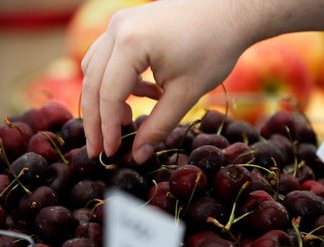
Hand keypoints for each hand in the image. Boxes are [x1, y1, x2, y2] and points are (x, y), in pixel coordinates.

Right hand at [80, 0, 249, 162]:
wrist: (230, 12)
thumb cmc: (214, 48)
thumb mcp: (186, 94)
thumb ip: (158, 126)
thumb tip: (138, 156)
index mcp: (130, 43)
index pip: (108, 95)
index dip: (107, 129)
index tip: (111, 154)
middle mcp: (117, 29)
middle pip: (93, 83)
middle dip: (96, 120)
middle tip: (101, 150)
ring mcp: (120, 23)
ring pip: (95, 69)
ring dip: (106, 99)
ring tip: (129, 120)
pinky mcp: (127, 25)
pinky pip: (109, 58)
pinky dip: (119, 81)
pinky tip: (147, 94)